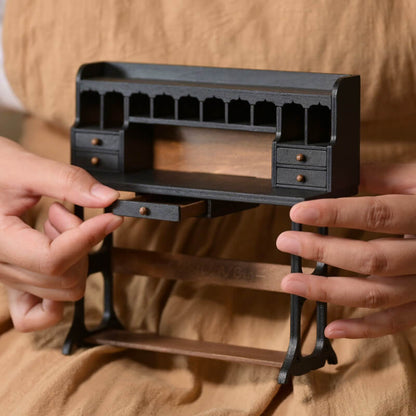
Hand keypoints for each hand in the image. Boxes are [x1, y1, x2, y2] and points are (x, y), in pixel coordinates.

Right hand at [0, 137, 122, 330]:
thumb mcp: (25, 167)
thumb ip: (68, 182)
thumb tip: (107, 198)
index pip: (53, 259)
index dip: (89, 238)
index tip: (111, 217)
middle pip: (63, 279)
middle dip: (80, 244)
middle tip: (65, 213)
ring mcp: (6, 278)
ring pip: (62, 291)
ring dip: (73, 257)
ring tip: (55, 225)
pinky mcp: (14, 280)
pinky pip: (36, 314)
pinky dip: (59, 292)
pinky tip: (61, 259)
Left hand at [276, 163, 415, 338]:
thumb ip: (382, 177)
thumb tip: (339, 174)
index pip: (377, 213)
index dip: (335, 212)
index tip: (299, 212)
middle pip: (371, 258)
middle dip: (322, 251)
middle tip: (286, 243)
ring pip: (377, 294)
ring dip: (329, 291)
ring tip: (291, 283)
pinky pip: (396, 322)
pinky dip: (363, 329)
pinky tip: (332, 327)